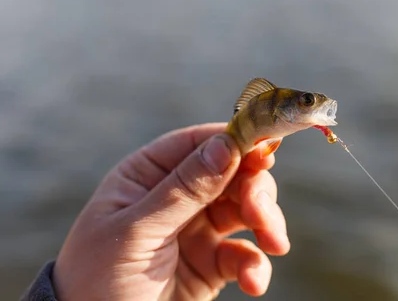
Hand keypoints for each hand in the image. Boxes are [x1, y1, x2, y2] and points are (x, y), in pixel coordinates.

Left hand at [53, 122, 289, 299]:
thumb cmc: (97, 280)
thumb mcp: (136, 232)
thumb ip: (183, 190)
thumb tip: (226, 144)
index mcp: (148, 175)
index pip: (198, 144)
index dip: (235, 141)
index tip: (266, 150)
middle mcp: (177, 197)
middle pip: (233, 174)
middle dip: (255, 190)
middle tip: (261, 213)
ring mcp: (197, 230)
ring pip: (247, 210)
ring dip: (267, 222)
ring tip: (274, 245)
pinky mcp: (212, 266)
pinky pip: (245, 255)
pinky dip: (257, 265)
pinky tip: (253, 282)